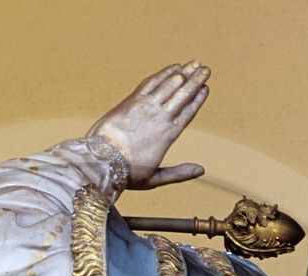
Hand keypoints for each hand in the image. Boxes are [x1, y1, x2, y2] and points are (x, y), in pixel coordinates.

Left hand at [89, 62, 209, 189]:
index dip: (199, 98)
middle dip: (196, 79)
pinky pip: (151, 82)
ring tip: (194, 63)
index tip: (206, 87)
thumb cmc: (126, 174)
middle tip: (206, 68)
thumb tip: (201, 170)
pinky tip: (173, 67)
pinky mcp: (132, 100)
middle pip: (183, 94)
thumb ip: (179, 173)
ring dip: (184, 72)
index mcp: (169, 135)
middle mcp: (160, 117)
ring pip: (170, 84)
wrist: (100, 162)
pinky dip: (164, 73)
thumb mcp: (155, 179)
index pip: (189, 112)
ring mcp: (146, 106)